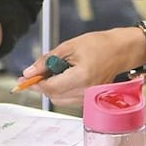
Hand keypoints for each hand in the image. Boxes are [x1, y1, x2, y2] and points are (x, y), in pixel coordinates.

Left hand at [17, 28, 140, 105]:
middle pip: (53, 96)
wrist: (120, 50)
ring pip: (59, 100)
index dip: (35, 83)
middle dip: (42, 85)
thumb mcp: (68, 47)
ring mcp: (89, 98)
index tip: (24, 78)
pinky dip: (61, 90)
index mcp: (81, 78)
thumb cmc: (99, 45)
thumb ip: (47, 60)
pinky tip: (63, 77)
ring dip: (51, 88)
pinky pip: (68, 99)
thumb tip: (29, 72)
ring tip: (53, 71)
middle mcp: (86, 92)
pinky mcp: (90, 99)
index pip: (50, 88)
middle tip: (36, 73)